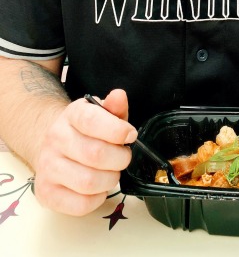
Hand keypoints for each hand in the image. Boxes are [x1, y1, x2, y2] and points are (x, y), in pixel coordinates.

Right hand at [33, 89, 137, 215]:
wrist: (52, 146)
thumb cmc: (85, 131)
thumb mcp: (101, 114)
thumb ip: (114, 108)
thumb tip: (119, 96)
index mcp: (71, 115)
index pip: (92, 120)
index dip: (117, 130)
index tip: (131, 135)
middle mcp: (55, 139)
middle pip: (95, 154)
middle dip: (120, 159)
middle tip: (123, 157)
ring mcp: (48, 167)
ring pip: (88, 182)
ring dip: (110, 180)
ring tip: (111, 173)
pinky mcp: (46, 193)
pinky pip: (80, 204)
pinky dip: (98, 199)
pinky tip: (98, 188)